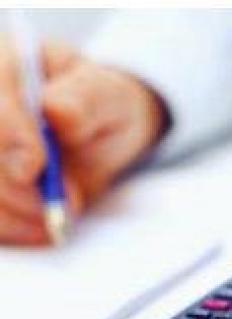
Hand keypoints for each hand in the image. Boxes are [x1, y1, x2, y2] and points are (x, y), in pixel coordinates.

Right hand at [0, 37, 164, 244]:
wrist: (105, 130)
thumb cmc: (105, 104)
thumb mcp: (108, 95)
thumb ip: (83, 100)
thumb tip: (54, 111)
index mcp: (4, 62)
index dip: (7, 136)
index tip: (35, 168)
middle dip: (13, 187)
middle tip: (60, 206)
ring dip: (12, 213)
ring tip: (57, 220)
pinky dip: (8, 226)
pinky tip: (40, 230)